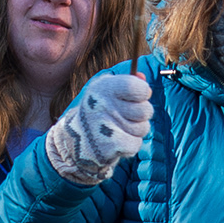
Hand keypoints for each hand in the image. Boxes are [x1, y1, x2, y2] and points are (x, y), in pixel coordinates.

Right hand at [43, 67, 152, 184]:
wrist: (76, 140)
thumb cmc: (100, 112)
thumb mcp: (108, 91)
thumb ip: (128, 81)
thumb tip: (143, 77)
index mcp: (103, 87)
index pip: (139, 88)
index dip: (143, 93)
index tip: (137, 97)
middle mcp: (102, 104)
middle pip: (146, 110)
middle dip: (142, 115)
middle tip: (127, 116)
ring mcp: (104, 126)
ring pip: (143, 128)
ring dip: (136, 131)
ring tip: (119, 129)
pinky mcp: (108, 145)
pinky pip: (136, 144)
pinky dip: (130, 145)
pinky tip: (117, 142)